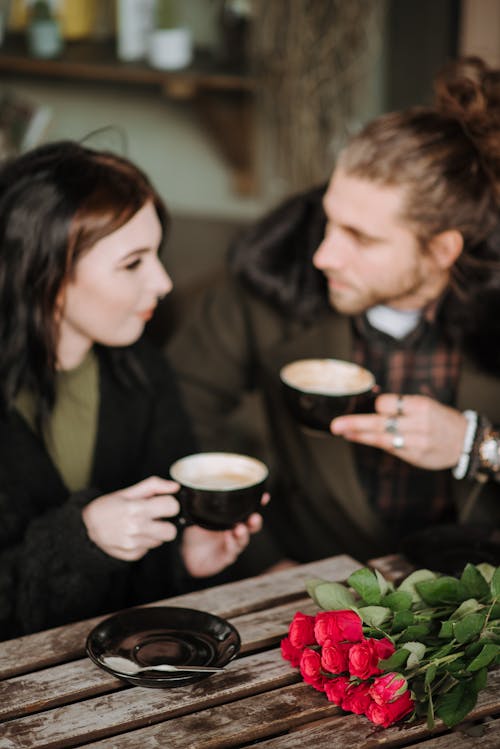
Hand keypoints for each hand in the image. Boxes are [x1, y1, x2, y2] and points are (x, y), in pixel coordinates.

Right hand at [82, 476, 180, 560]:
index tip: (162, 503)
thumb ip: (154, 486)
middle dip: (165, 522)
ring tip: (140, 525)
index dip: (169, 503)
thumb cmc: (108, 506)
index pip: (171, 507)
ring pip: (161, 540)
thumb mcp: (128, 491)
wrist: (86, 526)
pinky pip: (149, 549)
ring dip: (154, 533)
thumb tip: (175, 487)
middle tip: (154, 517)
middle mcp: (135, 528)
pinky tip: (133, 535)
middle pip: (171, 531)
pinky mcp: (132, 555)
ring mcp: (133, 544)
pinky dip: (144, 542)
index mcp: (136, 508)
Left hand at [181, 493, 268, 576]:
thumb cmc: (194, 533)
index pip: (247, 510)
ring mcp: (232, 545)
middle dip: (255, 522)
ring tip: (240, 529)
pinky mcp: (226, 557)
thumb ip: (203, 504)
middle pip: (252, 527)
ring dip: (243, 534)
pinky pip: (232, 551)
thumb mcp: (198, 515)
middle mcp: (234, 531)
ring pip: (243, 539)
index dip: (258, 504)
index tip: (264, 497)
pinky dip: (231, 544)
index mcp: (231, 519)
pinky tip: (228, 538)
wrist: (185, 554)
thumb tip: (197, 487)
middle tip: (254, 517)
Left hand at [331, 393, 466, 469]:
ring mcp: (416, 442)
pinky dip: (373, 442)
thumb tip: (373, 404)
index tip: (375, 407)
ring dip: (360, 435)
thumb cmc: (441, 419)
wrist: (465, 442)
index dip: (378, 405)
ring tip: (343, 432)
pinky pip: (389, 449)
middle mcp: (418, 425)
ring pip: (382, 439)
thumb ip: (402, 406)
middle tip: (336, 425)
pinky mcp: (414, 456)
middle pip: (380, 423)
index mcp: (421, 406)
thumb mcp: (426, 405)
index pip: (387, 404)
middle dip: (355, 424)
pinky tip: (360, 439)